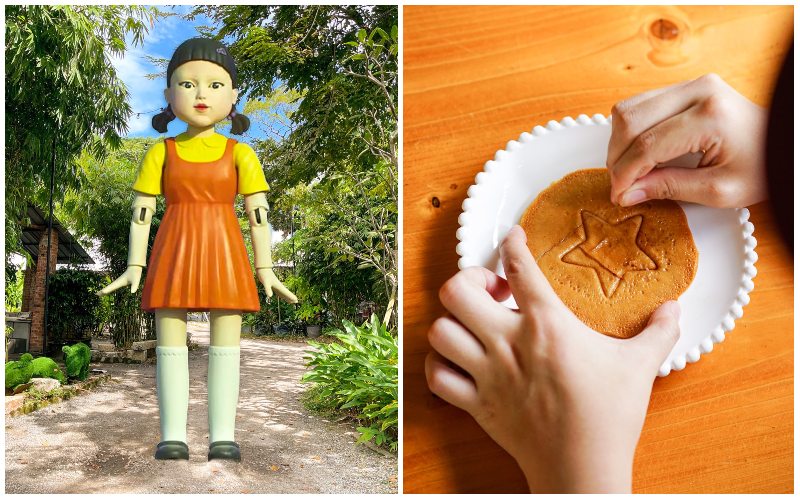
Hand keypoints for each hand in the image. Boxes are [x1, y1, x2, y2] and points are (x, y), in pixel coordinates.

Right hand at [97, 266, 142, 295]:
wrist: (135, 267)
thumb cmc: (135, 273)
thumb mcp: (136, 280)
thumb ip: (134, 286)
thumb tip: (132, 292)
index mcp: (119, 282)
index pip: (111, 287)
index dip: (105, 290)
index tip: (99, 293)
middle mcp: (117, 282)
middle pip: (108, 287)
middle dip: (103, 291)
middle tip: (96, 295)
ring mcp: (118, 282)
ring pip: (110, 287)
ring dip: (104, 290)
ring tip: (99, 294)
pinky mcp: (119, 282)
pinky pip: (112, 286)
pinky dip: (109, 289)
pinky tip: (108, 291)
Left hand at [257, 268, 297, 302]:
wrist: (262, 268)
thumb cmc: (264, 274)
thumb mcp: (266, 282)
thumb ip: (268, 289)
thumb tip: (270, 296)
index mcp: (279, 286)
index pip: (286, 292)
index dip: (291, 296)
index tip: (296, 300)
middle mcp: (278, 286)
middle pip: (286, 293)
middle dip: (291, 297)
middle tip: (296, 301)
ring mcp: (276, 285)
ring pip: (283, 292)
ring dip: (287, 297)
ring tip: (290, 301)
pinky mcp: (272, 285)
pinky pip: (279, 291)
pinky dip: (281, 295)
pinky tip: (281, 296)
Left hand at [425, 226, 679, 492]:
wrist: (584, 468)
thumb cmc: (610, 416)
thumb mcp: (641, 366)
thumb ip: (658, 331)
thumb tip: (674, 307)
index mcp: (547, 325)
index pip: (519, 267)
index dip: (512, 243)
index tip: (513, 239)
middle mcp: (509, 343)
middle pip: (456, 291)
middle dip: (467, 281)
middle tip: (490, 292)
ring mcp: (487, 374)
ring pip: (440, 331)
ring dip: (451, 323)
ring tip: (474, 325)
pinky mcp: (476, 404)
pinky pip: (437, 376)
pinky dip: (439, 365)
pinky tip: (460, 361)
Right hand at [607, 73, 768, 207]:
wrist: (787, 147)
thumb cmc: (763, 168)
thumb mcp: (719, 190)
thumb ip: (669, 188)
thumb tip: (627, 193)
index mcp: (710, 116)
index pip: (647, 145)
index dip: (625, 174)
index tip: (619, 195)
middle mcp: (699, 90)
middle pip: (631, 120)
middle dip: (618, 157)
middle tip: (622, 185)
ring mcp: (693, 84)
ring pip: (630, 109)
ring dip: (621, 142)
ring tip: (629, 170)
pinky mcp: (688, 87)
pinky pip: (642, 104)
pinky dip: (632, 131)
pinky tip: (639, 153)